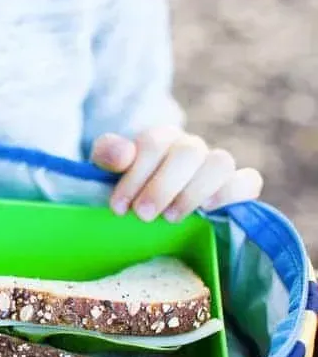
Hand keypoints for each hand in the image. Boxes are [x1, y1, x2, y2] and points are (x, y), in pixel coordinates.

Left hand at [90, 126, 263, 221]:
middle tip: (142, 215)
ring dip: (195, 191)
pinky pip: (249, 180)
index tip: (118, 207)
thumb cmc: (127, 186)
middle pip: (188, 152)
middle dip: (162, 186)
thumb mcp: (106, 169)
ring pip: (221, 162)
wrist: (148, 203)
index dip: (136, 175)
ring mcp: (215, 165)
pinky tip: (209, 210)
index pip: (154, 144)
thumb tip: (122, 154)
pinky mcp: (236, 185)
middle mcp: (190, 147)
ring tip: (171, 217)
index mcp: (160, 139)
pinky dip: (233, 193)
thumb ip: (108, 154)